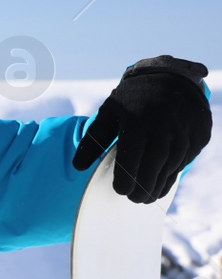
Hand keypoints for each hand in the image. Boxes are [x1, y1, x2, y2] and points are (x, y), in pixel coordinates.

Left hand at [73, 56, 211, 202]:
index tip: (120, 191)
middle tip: (134, 200)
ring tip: (147, 196)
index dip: (126, 178)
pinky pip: (187, 158)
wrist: (170, 78)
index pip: (132, 157)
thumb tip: (77, 167)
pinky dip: (175, 172)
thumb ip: (93, 140)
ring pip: (172, 164)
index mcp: (137, 121)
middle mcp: (164, 125)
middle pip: (154, 164)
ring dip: (160, 183)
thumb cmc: (132, 100)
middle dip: (144, 186)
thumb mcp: (109, 113)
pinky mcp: (200, 131)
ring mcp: (185, 129)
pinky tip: (163, 181)